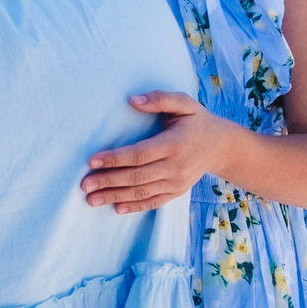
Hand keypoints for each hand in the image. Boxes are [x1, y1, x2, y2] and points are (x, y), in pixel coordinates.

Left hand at [81, 91, 237, 212]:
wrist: (222, 146)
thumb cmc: (197, 121)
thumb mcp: (184, 103)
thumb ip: (160, 99)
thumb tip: (133, 100)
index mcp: (174, 144)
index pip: (139, 154)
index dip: (115, 158)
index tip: (92, 160)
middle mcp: (175, 167)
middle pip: (137, 177)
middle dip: (108, 181)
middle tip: (84, 184)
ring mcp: (177, 183)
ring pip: (142, 192)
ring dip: (115, 196)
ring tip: (91, 199)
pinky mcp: (177, 192)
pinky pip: (154, 202)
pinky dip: (135, 206)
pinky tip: (116, 208)